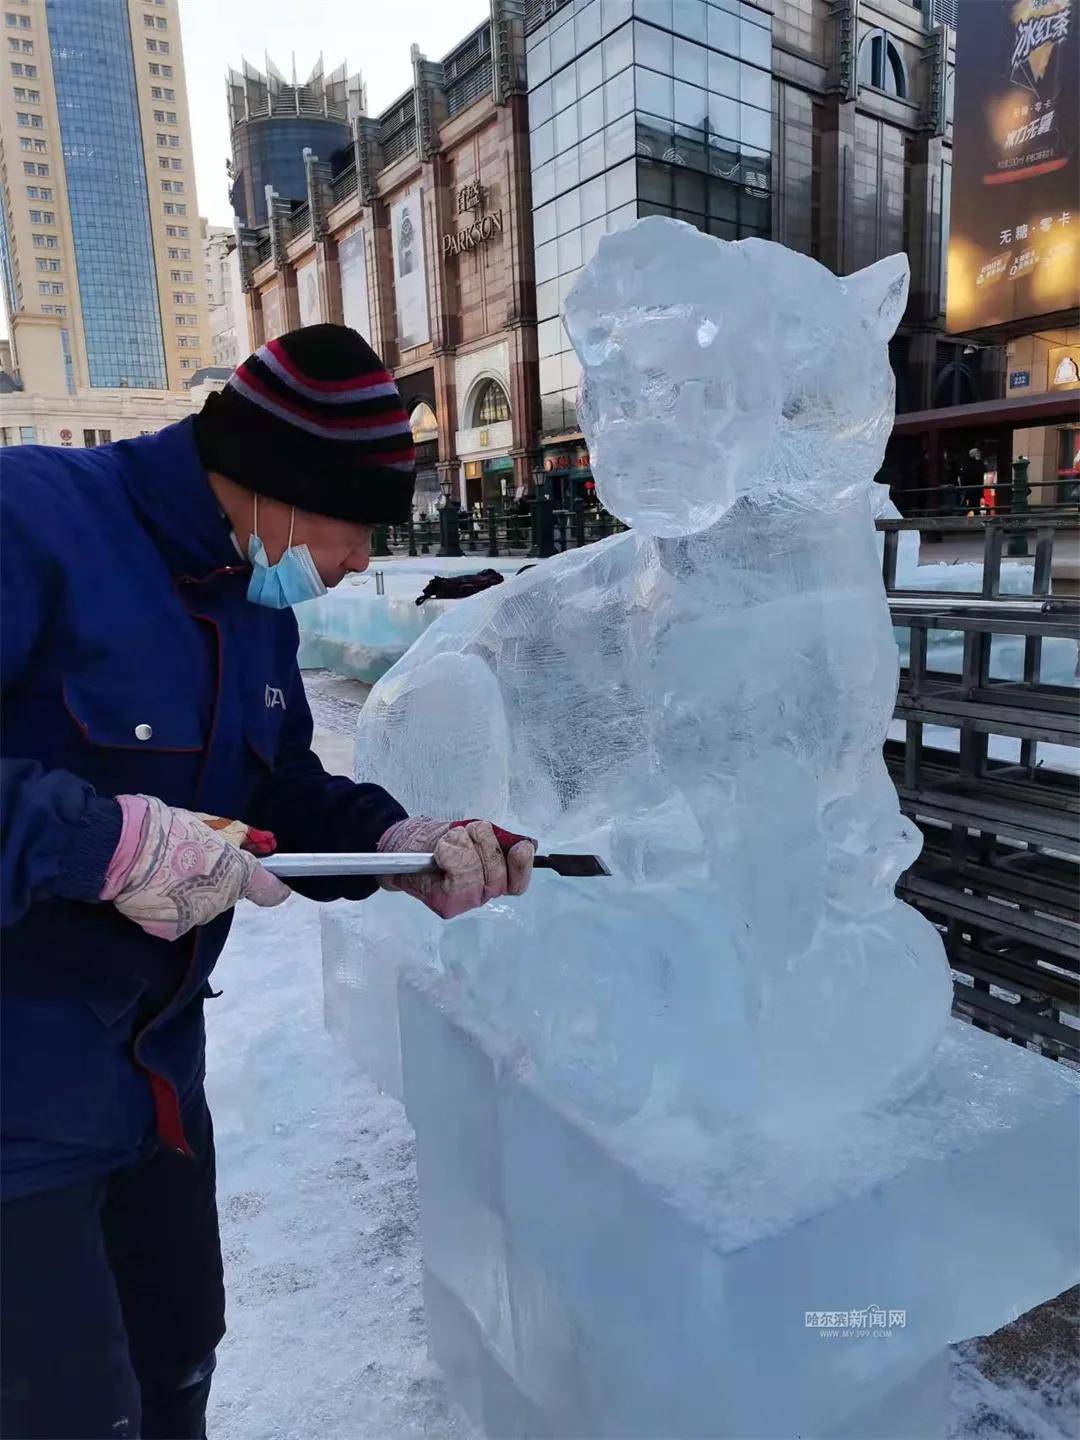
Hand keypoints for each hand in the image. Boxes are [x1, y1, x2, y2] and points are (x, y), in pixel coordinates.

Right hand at [102, 795, 289, 940]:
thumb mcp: (210, 824)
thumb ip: (235, 837)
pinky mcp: (172, 929)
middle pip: (224, 894)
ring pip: (198, 907)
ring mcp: (197, 916)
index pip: (269, 888)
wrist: (126, 847)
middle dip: (211, 880)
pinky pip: (174, 920)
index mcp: (237, 871)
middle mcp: (223, 899)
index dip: (272, 887)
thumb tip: (257, 842)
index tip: (275, 887)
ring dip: (187, 895)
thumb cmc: (168, 827)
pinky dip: (165, 909)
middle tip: (187, 861)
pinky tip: (150, 890)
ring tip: (163, 873)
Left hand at [377, 816, 534, 919]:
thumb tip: (528, 844)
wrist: (402, 848)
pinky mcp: (445, 902)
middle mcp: (480, 896)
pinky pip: (458, 866)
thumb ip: (501, 840)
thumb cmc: (437, 841)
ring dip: (464, 841)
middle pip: (499, 870)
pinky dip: (450, 848)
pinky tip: (441, 851)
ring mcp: (463, 902)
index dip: (522, 865)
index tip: (520, 847)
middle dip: (484, 842)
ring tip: (450, 841)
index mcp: (493, 881)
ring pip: (478, 865)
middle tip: (467, 835)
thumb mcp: (473, 834)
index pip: (518, 883)